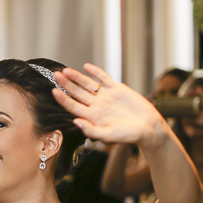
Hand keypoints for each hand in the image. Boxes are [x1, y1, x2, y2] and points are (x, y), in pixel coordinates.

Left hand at [53, 64, 167, 147]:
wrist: (149, 128)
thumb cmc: (130, 135)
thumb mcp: (109, 136)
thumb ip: (91, 130)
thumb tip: (75, 122)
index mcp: (92, 117)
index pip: (73, 106)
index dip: (63, 99)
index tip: (53, 90)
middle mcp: (97, 106)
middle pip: (77, 93)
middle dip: (66, 84)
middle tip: (55, 75)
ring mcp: (107, 97)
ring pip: (88, 85)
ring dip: (77, 77)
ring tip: (66, 70)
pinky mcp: (119, 90)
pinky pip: (105, 79)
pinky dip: (96, 72)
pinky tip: (86, 67)